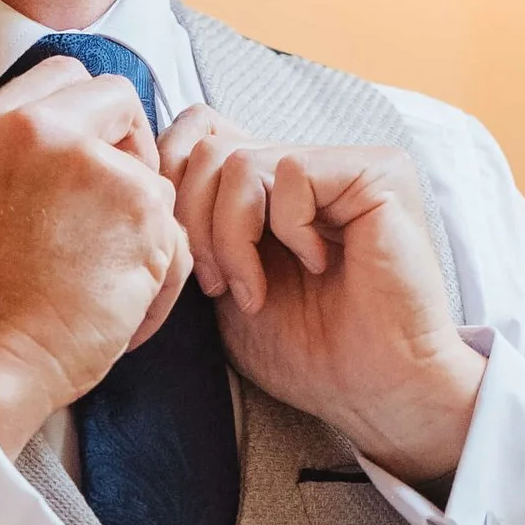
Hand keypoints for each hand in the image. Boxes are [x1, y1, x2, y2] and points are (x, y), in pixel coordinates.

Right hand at [0, 58, 189, 456]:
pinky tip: (122, 315)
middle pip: (119, 98)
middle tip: (116, 212)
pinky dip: (160, 282)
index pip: (65, 75)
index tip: (92, 158)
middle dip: (131, 149)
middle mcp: (37, 128)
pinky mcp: (141, 205)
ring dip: (145, 234)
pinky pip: (177, 236)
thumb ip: (33, 160)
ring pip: (155, 176)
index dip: (92, 116)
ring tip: (104, 289)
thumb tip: (98, 148)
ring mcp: (92, 162)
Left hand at [159, 105, 483, 484]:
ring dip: (232, 238)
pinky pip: (289, 172)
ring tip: (256, 290)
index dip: (171, 188)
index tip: (183, 261)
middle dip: (194, 225)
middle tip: (218, 287)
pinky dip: (286, 230)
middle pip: (206, 146)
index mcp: (271, 186)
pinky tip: (317, 266)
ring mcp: (344, 163)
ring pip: (237, 162)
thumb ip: (195, 227)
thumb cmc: (306, 352)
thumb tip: (148, 176)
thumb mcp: (224, 284)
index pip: (196, 134)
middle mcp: (308, 163)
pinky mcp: (377, 170)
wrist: (373, 390)